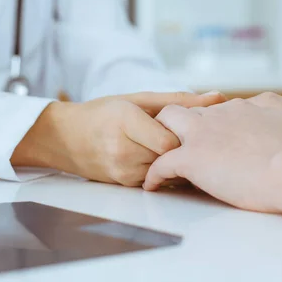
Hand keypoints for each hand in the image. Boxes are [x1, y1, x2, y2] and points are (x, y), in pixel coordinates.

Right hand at [12, 91, 225, 186]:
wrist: (64, 138)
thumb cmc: (102, 113)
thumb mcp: (138, 99)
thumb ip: (179, 101)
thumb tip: (217, 97)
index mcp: (126, 121)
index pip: (170, 141)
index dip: (184, 136)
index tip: (191, 128)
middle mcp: (122, 150)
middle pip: (171, 157)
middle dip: (183, 148)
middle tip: (193, 138)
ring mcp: (121, 171)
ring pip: (166, 171)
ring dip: (174, 161)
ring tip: (175, 147)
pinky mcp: (123, 184)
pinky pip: (155, 180)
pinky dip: (162, 170)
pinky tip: (160, 159)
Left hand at [143, 99, 281, 212]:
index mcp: (239, 109)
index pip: (212, 110)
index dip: (206, 123)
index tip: (206, 137)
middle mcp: (216, 115)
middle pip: (182, 111)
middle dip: (174, 126)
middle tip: (173, 145)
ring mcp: (201, 135)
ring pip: (163, 127)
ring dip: (158, 141)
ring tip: (155, 158)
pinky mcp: (191, 159)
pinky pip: (160, 165)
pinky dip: (154, 176)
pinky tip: (153, 185)